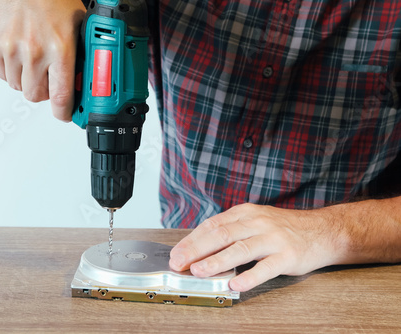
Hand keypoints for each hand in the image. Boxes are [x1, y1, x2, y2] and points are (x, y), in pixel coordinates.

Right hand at [0, 0, 85, 120]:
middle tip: (48, 81)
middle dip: (44, 93)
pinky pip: (2, 74)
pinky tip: (19, 55)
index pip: (61, 96)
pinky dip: (10, 70)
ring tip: (33, 62)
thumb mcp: (79, 26)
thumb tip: (86, 79)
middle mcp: (35, 52)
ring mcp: (12, 49)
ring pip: (17, 87)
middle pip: (35, 96)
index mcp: (60, 49)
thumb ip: (81, 55)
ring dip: (26, 81)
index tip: (65, 115)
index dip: (63, 112)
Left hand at [169, 203, 347, 291]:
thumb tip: (200, 247)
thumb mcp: (255, 220)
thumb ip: (231, 230)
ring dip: (217, 261)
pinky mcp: (287, 256)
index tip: (176, 254)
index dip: (192, 240)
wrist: (322, 230)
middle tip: (179, 263)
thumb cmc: (282, 228)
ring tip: (199, 271)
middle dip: (196, 249)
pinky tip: (234, 284)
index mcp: (245, 213)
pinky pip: (265, 267)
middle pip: (221, 234)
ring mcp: (273, 238)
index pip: (212, 225)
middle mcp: (257, 222)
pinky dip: (248, 276)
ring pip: (240, 249)